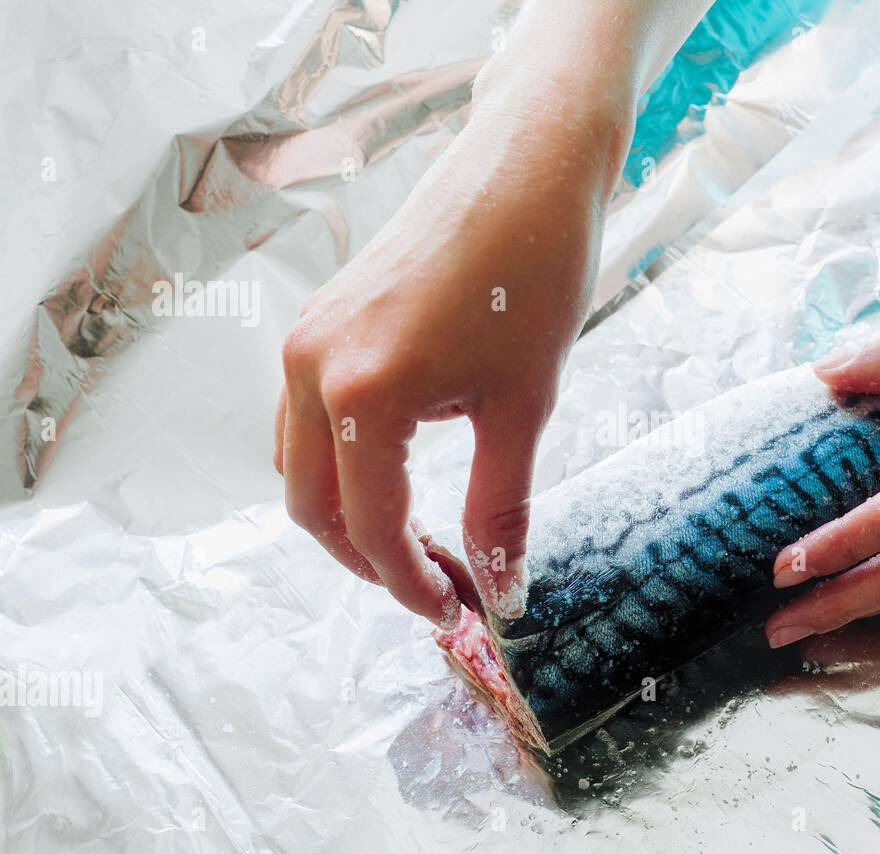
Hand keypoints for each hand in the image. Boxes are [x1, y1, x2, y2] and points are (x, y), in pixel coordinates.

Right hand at [275, 86, 627, 627]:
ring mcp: (307, 337)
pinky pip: (306, 417)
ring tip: (422, 539)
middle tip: (437, 587)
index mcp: (360, 396)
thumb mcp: (524, 408)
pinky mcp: (321, 318)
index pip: (370, 528)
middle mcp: (310, 368)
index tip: (458, 613)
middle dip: (369, 561)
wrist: (526, 170)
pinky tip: (401, 471)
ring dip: (350, 515)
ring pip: (299, 464)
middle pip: (310, 507)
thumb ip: (502, 510)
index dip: (412, 585)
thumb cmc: (535, 277)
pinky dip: (342, 463)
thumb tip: (503, 589)